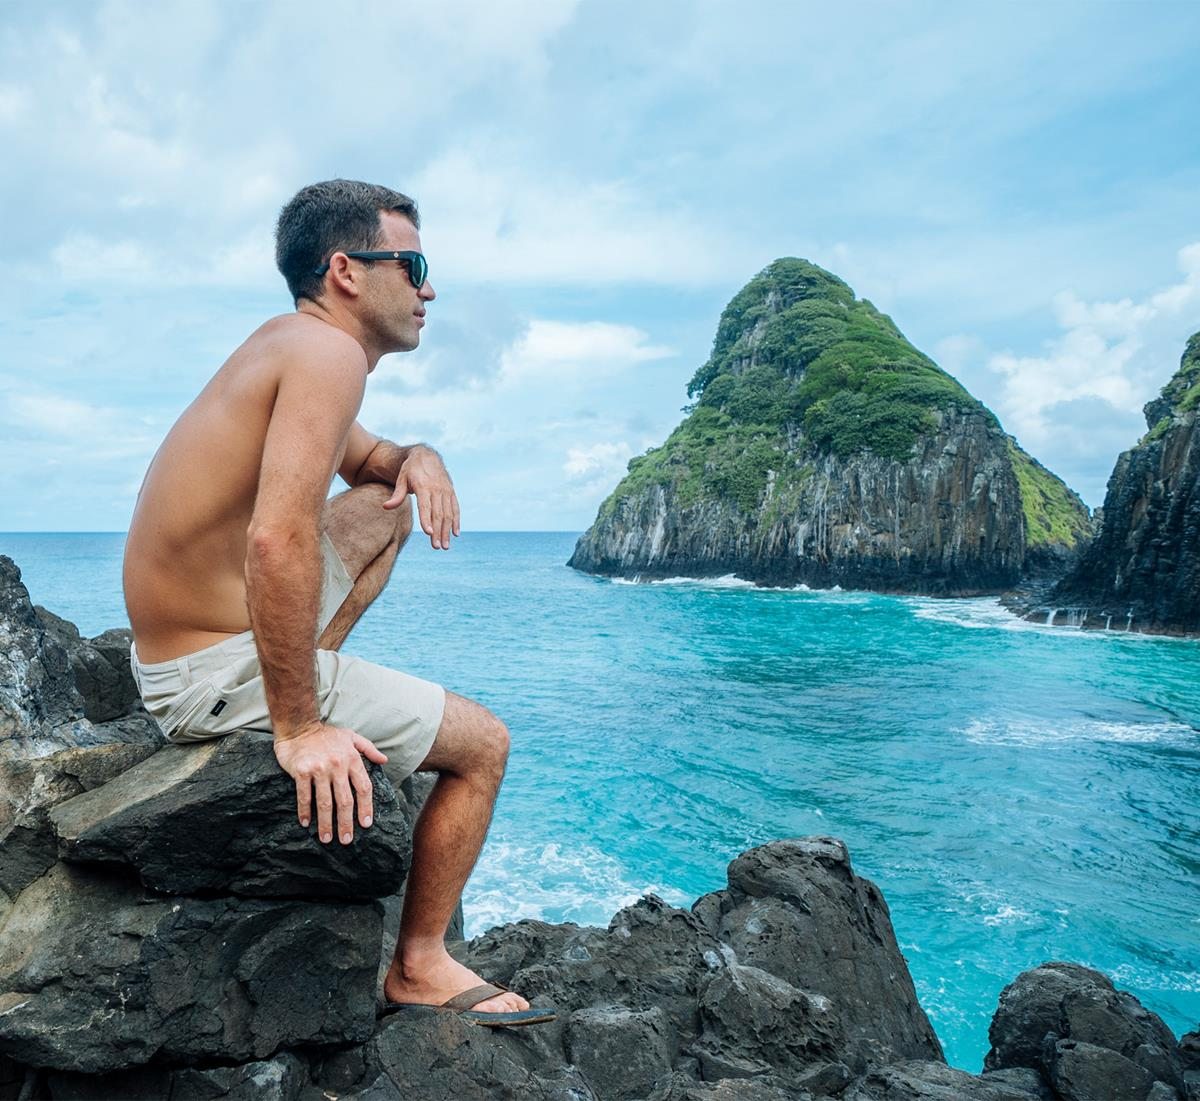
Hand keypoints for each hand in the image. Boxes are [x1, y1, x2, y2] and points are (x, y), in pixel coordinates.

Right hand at [273, 721, 387, 843]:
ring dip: (326, 824)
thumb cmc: (326, 734)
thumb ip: (369, 749)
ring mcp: (319, 769)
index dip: (366, 808)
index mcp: (352, 759)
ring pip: (325, 802)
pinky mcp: (302, 771)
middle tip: (346, 840)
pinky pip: (305, 796)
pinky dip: (305, 811)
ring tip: (326, 839)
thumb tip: (385, 761)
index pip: (363, 788)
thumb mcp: (351, 737)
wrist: (298, 725)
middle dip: (346, 823)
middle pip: (345, 800)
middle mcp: (338, 765)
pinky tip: (306, 823)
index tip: (366, 824)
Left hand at [385, 446, 460, 549]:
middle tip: (436, 547)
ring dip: (447, 530)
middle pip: (438, 513)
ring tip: (444, 546)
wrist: (427, 455)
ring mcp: (446, 491)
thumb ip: (397, 494)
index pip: (425, 506)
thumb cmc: (411, 469)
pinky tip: (455, 534)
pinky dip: (456, 521)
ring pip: (448, 514)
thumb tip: (386, 507)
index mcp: (424, 486)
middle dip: (438, 531)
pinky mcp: (451, 492)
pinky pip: (455, 508)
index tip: (428, 533)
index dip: (427, 519)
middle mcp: (437, 489)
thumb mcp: (401, 478)